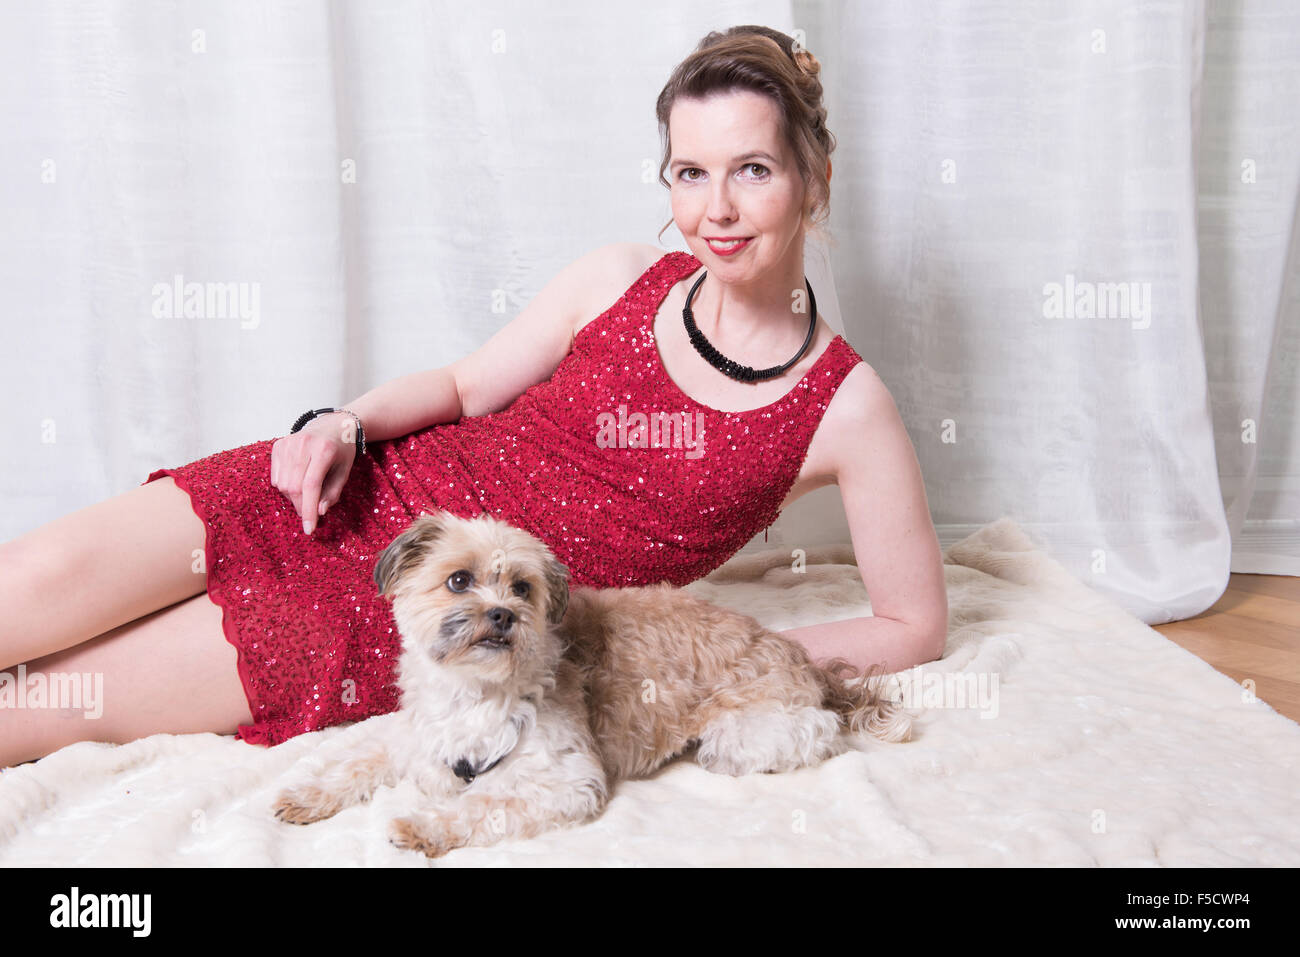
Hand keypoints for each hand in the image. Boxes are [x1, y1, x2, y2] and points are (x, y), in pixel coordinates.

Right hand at [270, 413, 358, 533]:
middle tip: (310, 513)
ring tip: (307, 492)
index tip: (309, 529)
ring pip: (283, 484)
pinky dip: (285, 486)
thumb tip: (319, 512)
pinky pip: (275, 477)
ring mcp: (288, 443)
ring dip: (293, 497)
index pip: (311, 485)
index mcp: (324, 450)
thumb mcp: (345, 471)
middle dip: (301, 506)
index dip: (308, 510)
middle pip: (294, 487)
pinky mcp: (278, 445)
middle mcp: (303, 444)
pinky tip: (298, 479)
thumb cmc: (342, 450)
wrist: (333, 425)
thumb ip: (333, 492)